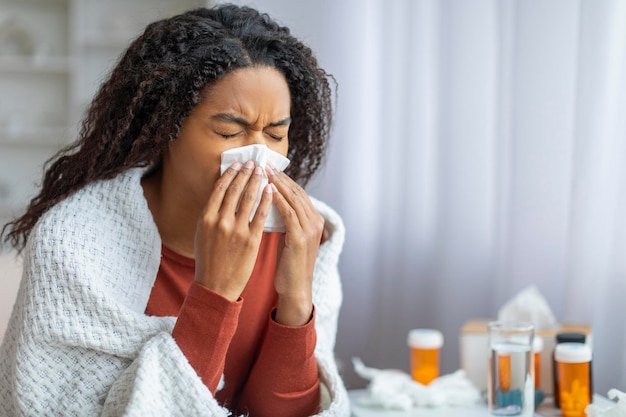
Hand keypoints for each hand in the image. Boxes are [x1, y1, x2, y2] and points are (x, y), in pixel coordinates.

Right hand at [194, 160, 272, 300]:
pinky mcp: (251, 240)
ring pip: (249, 199)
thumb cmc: (209, 260)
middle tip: (253, 162)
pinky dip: (266, 200)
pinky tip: (270, 190)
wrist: (216, 285)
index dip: (230, 174)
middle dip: (245, 173)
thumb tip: (222, 194)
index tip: (238, 164)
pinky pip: (261, 215)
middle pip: (235, 190)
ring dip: (256, 182)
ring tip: (262, 172)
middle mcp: (220, 221)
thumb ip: (211, 214)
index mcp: (206, 218)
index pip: (220, 189)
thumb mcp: (203, 234)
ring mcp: (237, 230)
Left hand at [266, 165, 324, 325]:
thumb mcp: (290, 238)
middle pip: (297, 191)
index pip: (298, 192)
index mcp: (314, 220)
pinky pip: (289, 213)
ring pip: (293, 199)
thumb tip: (272, 202)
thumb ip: (287, 220)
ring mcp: (310, 230)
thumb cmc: (289, 265)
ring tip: (264, 171)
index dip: (283, 178)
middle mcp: (315, 222)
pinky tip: (267, 190)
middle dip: (280, 176)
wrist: (295, 289)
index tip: (268, 167)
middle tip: (264, 162)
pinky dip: (278, 200)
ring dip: (278, 183)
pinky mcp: (301, 238)